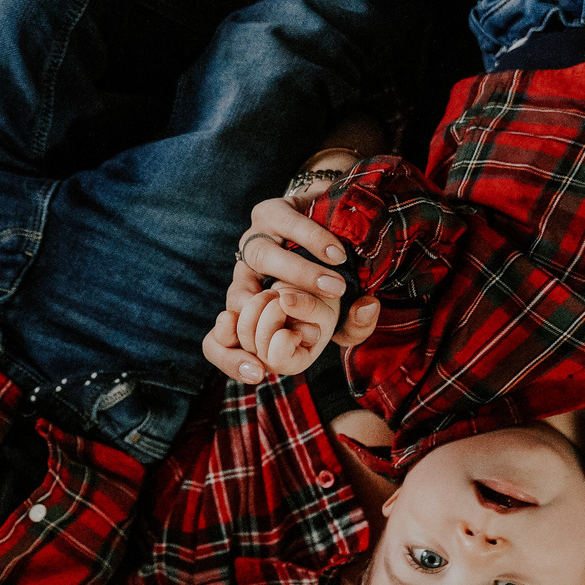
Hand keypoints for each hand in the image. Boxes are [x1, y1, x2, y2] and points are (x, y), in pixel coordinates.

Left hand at [206, 198, 378, 383]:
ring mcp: (253, 241)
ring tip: (338, 288)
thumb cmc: (333, 279)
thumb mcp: (341, 315)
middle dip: (269, 317)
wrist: (336, 224)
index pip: (217, 342)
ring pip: (262, 256)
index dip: (228, 359)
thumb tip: (367, 310)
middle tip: (313, 328)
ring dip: (300, 274)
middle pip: (236, 298)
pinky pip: (286, 224)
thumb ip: (352, 328)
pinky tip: (338, 255)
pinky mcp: (271, 210)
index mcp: (248, 311)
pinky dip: (313, 240)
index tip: (258, 374)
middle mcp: (244, 277)